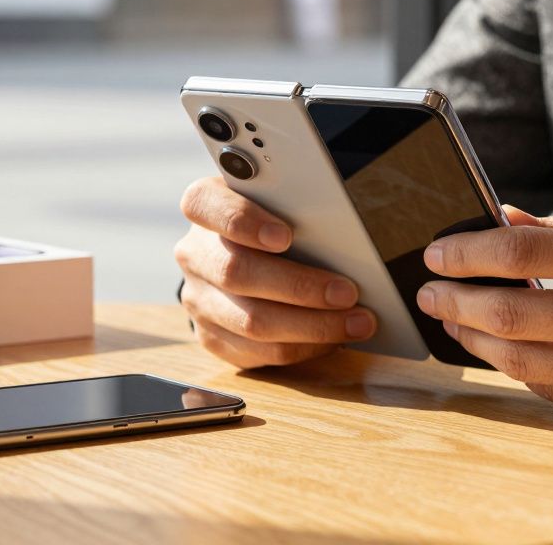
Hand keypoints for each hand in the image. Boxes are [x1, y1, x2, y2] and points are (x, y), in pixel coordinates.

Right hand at [174, 176, 376, 368]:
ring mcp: (199, 299)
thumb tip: (341, 231)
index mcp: (204, 206)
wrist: (242, 255)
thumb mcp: (278, 200)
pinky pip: (259, 352)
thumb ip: (294, 204)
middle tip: (347, 292)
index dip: (242, 222)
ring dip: (312, 326)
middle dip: (298, 286)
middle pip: (236, 273)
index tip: (284, 236)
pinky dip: (303, 347)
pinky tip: (335, 339)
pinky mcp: (211, 337)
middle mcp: (194, 254)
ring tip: (357, 322)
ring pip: (251, 322)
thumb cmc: (273, 220)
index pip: (205, 205)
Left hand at [416, 208, 552, 427]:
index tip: (438, 252)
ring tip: (453, 319)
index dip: (468, 253)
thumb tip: (498, 221)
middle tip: (428, 290)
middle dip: (456, 301)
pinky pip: (552, 390)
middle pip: (512, 315)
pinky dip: (515, 367)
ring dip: (474, 340)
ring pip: (522, 362)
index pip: (523, 255)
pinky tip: (498, 347)